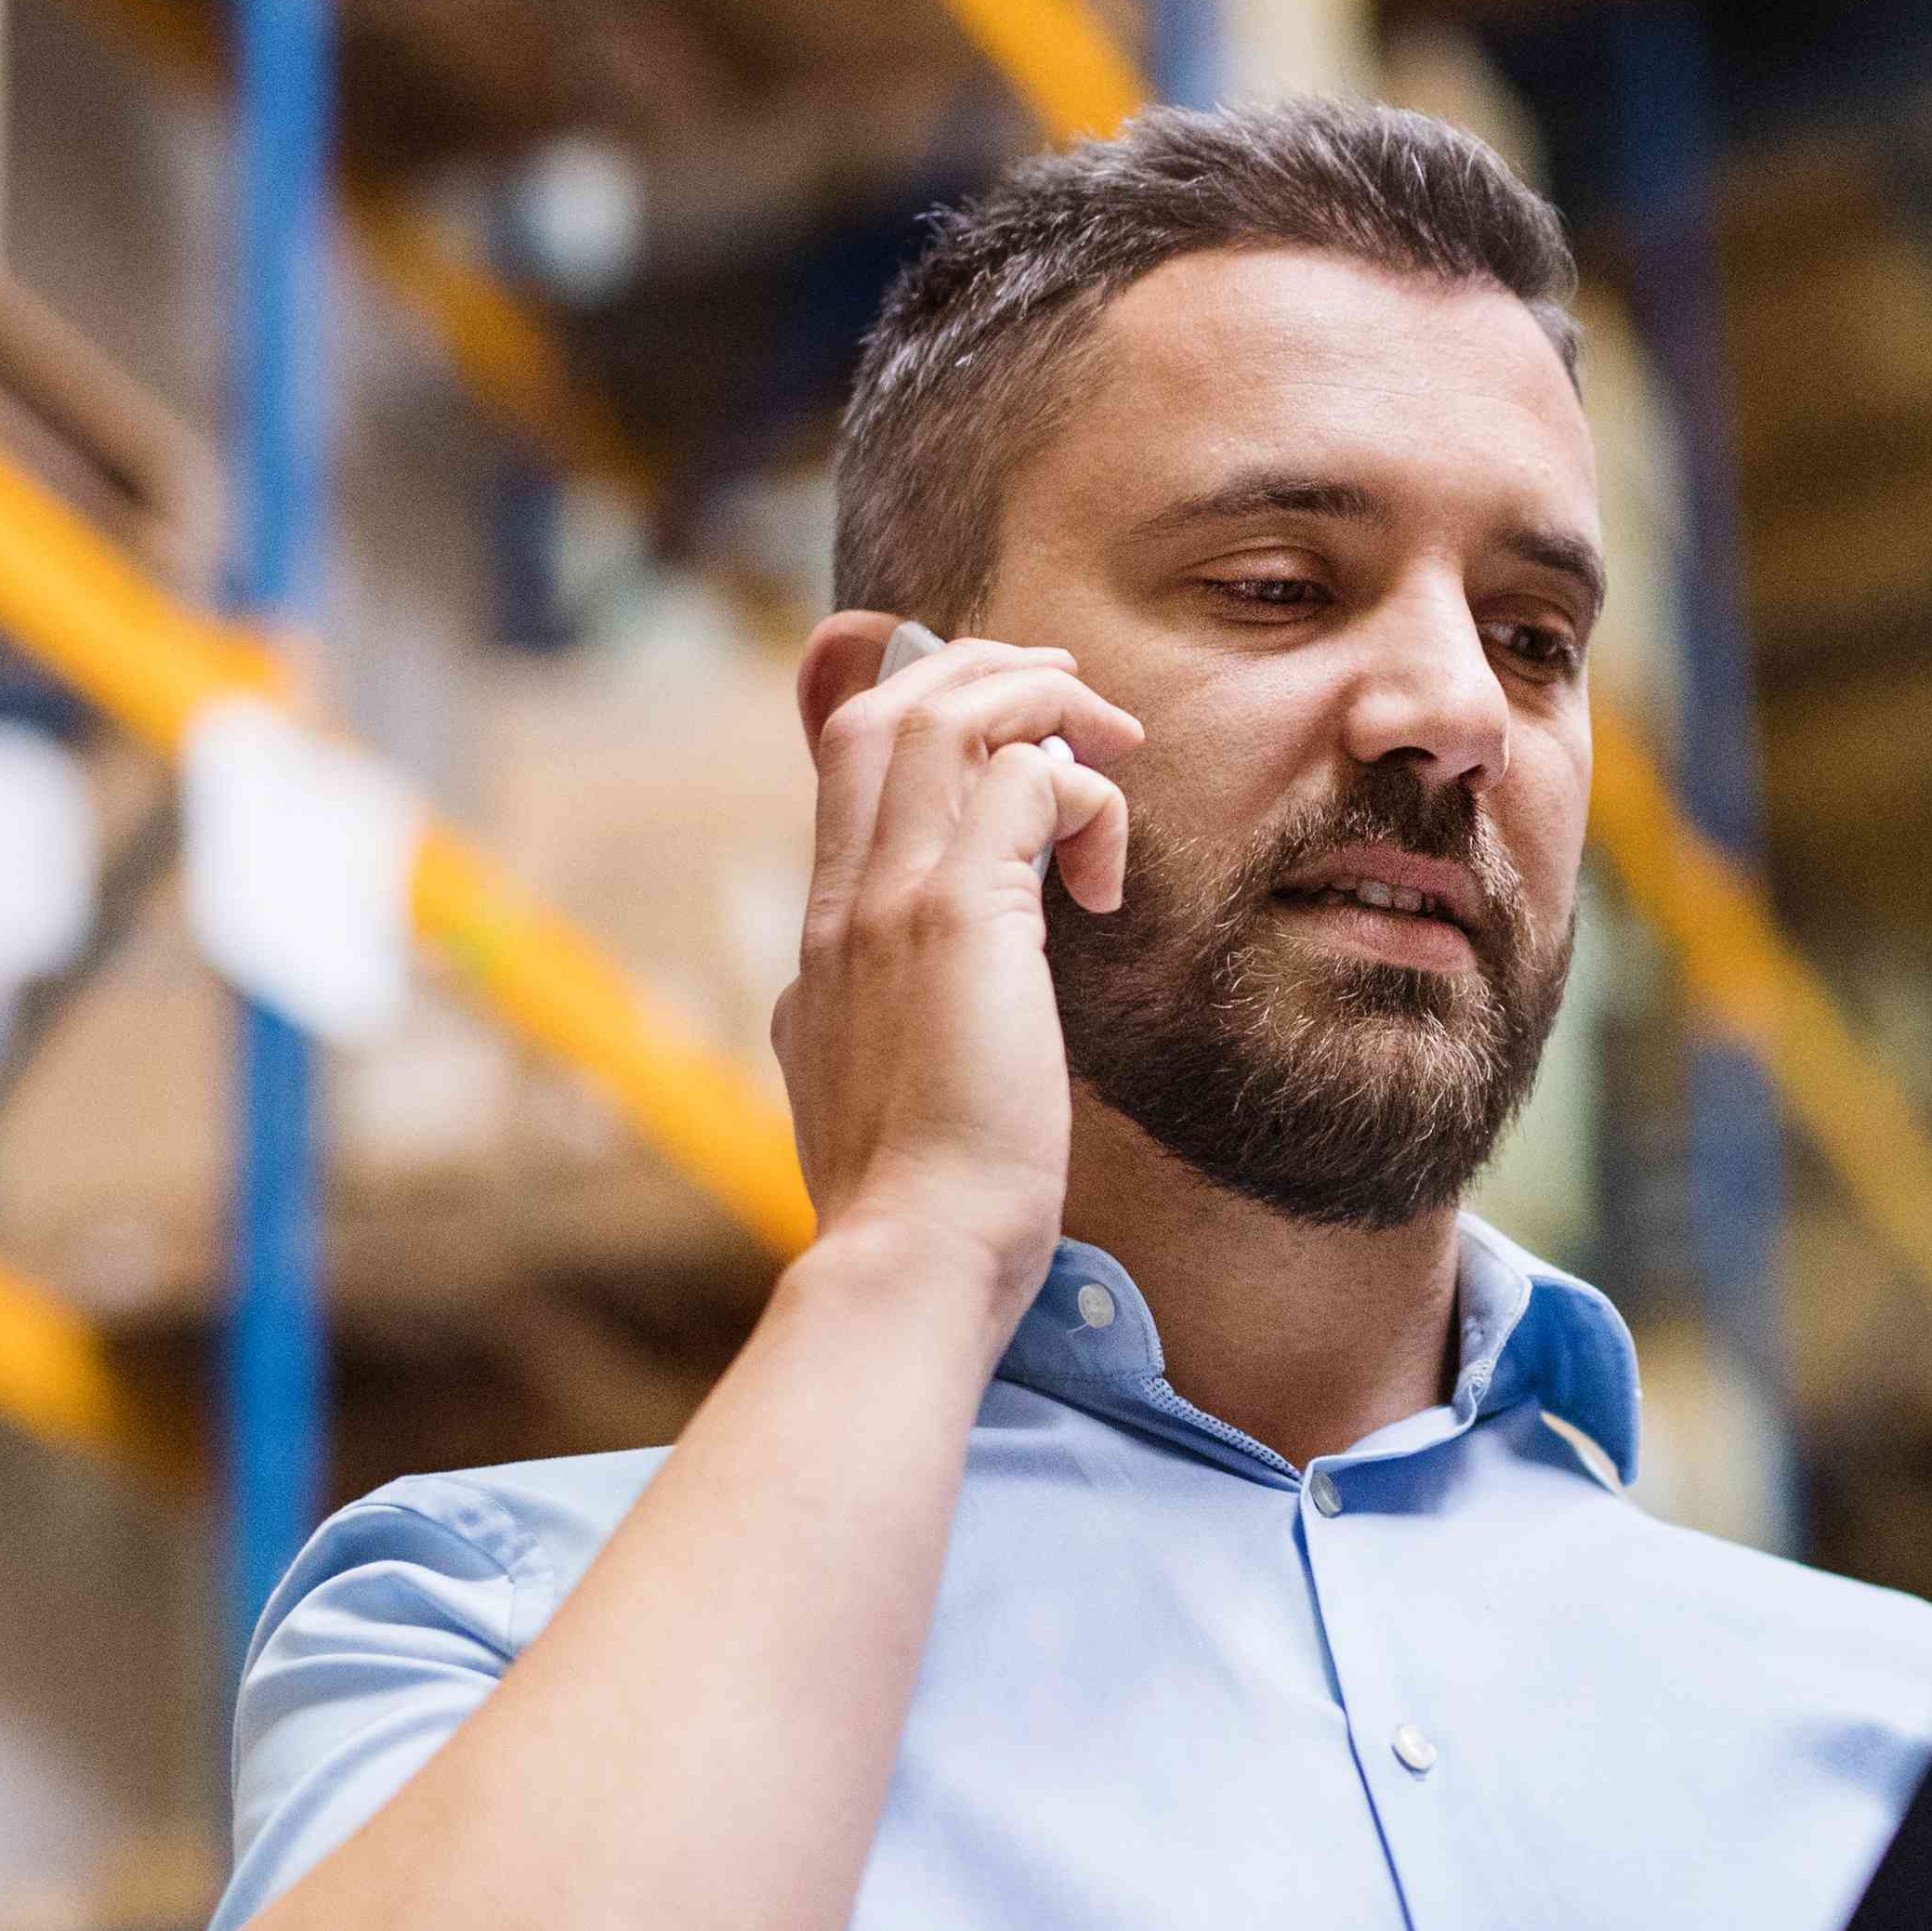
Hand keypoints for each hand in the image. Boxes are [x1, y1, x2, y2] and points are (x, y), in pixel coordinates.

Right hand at [771, 611, 1139, 1326]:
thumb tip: (861, 1000)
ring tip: (1109, 739)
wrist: (911, 1259)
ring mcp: (890, 902)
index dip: (918, 707)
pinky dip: (1083, 798)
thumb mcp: (865, 1091)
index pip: (845, 762)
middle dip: (979, 671)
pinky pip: (1028, 783)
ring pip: (945, 718)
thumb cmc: (916, 1204)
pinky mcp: (959, 919)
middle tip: (1069, 693)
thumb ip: (857, 1019)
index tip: (1003, 726)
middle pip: (883, 709)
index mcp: (821, 939)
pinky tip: (1110, 882)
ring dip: (1037, 705)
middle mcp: (842, 902)